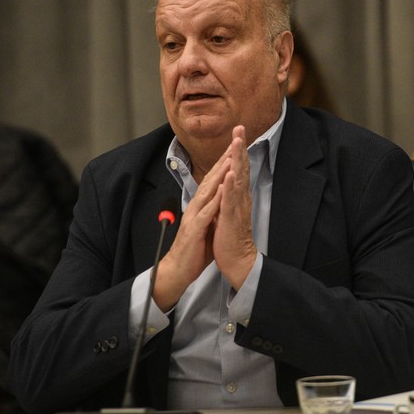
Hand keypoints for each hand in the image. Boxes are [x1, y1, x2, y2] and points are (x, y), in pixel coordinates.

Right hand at [152, 148, 230, 310]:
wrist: (178, 269)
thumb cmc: (194, 248)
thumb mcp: (206, 225)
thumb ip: (213, 211)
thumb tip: (221, 200)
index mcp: (200, 205)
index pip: (213, 180)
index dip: (224, 163)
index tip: (235, 148)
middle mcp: (196, 206)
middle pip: (210, 179)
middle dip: (222, 161)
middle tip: (234, 143)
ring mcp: (194, 216)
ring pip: (208, 191)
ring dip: (219, 175)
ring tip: (230, 159)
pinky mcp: (194, 229)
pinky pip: (206, 212)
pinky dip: (215, 200)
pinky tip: (223, 189)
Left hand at [213, 125, 258, 289]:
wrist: (237, 260)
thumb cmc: (230, 237)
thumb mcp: (227, 211)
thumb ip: (227, 196)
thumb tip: (224, 182)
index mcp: (238, 196)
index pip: (238, 168)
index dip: (238, 150)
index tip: (237, 133)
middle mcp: (240, 198)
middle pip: (241, 168)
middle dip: (240, 147)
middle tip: (240, 128)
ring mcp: (237, 206)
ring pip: (238, 178)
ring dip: (237, 160)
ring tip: (237, 143)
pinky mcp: (232, 217)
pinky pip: (231, 199)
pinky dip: (231, 186)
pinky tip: (230, 174)